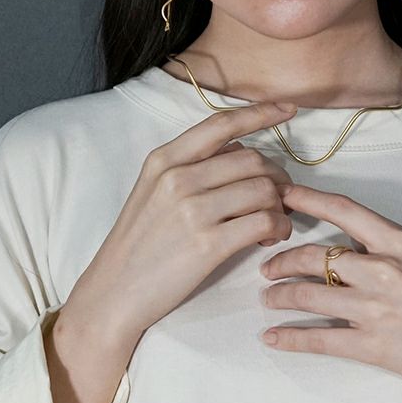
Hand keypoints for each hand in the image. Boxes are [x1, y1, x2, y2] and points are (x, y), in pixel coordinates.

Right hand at [63, 101, 298, 347]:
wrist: (113, 293)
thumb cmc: (139, 245)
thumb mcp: (153, 192)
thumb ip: (193, 167)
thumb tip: (241, 151)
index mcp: (164, 160)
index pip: (221, 124)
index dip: (260, 114)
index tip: (288, 109)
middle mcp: (178, 178)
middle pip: (252, 159)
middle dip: (276, 178)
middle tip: (280, 199)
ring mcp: (192, 210)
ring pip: (264, 189)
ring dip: (280, 206)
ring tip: (274, 223)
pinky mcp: (207, 243)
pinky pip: (264, 221)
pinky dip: (279, 228)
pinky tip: (271, 237)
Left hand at [259, 183, 401, 402]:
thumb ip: (390, 249)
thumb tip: (350, 244)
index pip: (345, 211)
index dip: (309, 200)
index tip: (282, 196)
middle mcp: (384, 270)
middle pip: (315, 257)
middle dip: (282, 260)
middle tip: (268, 266)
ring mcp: (376, 308)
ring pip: (308, 296)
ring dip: (279, 296)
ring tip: (267, 298)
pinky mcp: (372, 346)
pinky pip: (318, 339)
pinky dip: (289, 339)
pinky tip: (272, 338)